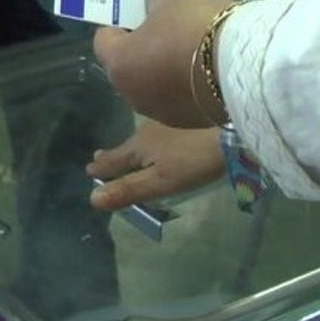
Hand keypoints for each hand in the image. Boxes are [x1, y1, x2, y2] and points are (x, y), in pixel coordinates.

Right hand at [87, 120, 224, 210]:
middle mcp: (146, 131)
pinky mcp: (185, 121)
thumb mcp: (160, 182)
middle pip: (125, 147)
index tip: (88, 169)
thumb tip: (92, 198)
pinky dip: (151, 141)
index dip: (100, 168)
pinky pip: (158, 133)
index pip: (113, 160)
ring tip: (129, 153)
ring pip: (142, 138)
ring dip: (132, 147)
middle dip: (113, 155)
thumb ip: (128, 190)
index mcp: (137, 147)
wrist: (231, 129)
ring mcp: (166, 123)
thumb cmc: (193, 160)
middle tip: (99, 157)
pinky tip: (159, 142)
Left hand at [94, 0, 231, 127]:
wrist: (240, 68)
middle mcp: (132, 95)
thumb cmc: (194, 29)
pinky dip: (186, 87)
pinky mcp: (189, 122)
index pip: (103, 42)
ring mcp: (161, 113)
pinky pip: (179, 100)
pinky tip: (207, 72)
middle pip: (129, 67)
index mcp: (119, 65)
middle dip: (142, 50)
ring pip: (154, 87)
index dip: (118, 26)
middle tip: (166, 30)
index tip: (138, 15)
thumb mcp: (174, 1)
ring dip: (164, 71)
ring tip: (191, 52)